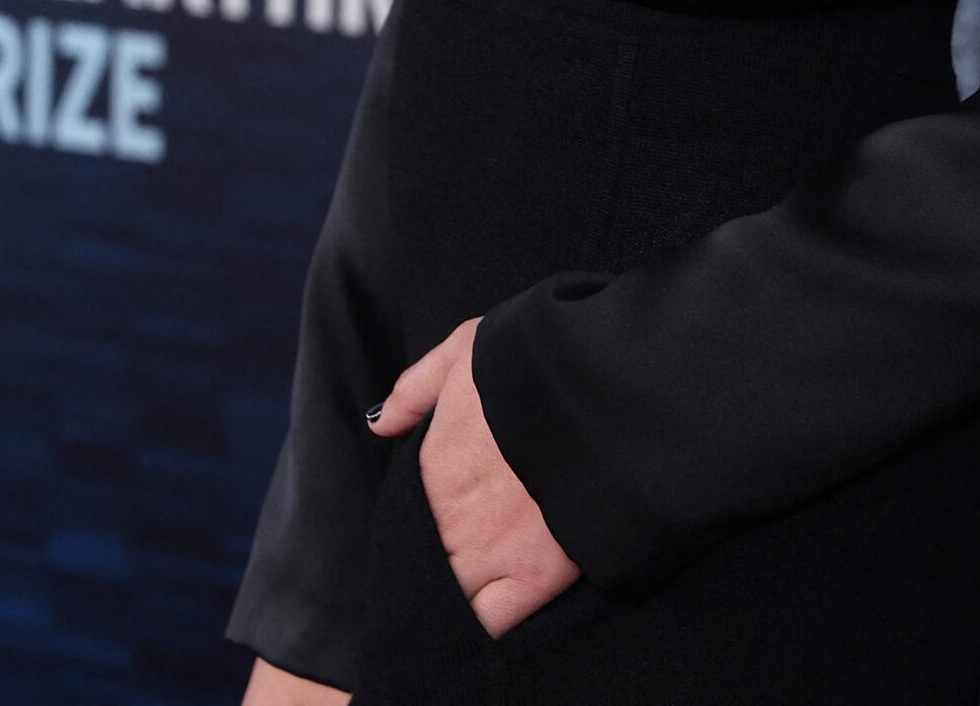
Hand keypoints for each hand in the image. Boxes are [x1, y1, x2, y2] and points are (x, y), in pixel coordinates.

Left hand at [366, 314, 582, 637]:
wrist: (599, 384)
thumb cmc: (529, 359)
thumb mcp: (464, 351)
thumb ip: (416, 390)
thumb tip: (380, 423)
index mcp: (430, 471)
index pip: (405, 525)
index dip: (417, 533)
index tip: (437, 529)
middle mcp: (451, 521)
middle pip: (429, 567)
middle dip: (439, 567)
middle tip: (462, 561)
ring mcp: (491, 555)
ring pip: (456, 601)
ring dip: (463, 597)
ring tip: (481, 590)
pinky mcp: (535, 578)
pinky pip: (495, 624)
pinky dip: (491, 627)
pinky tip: (498, 615)